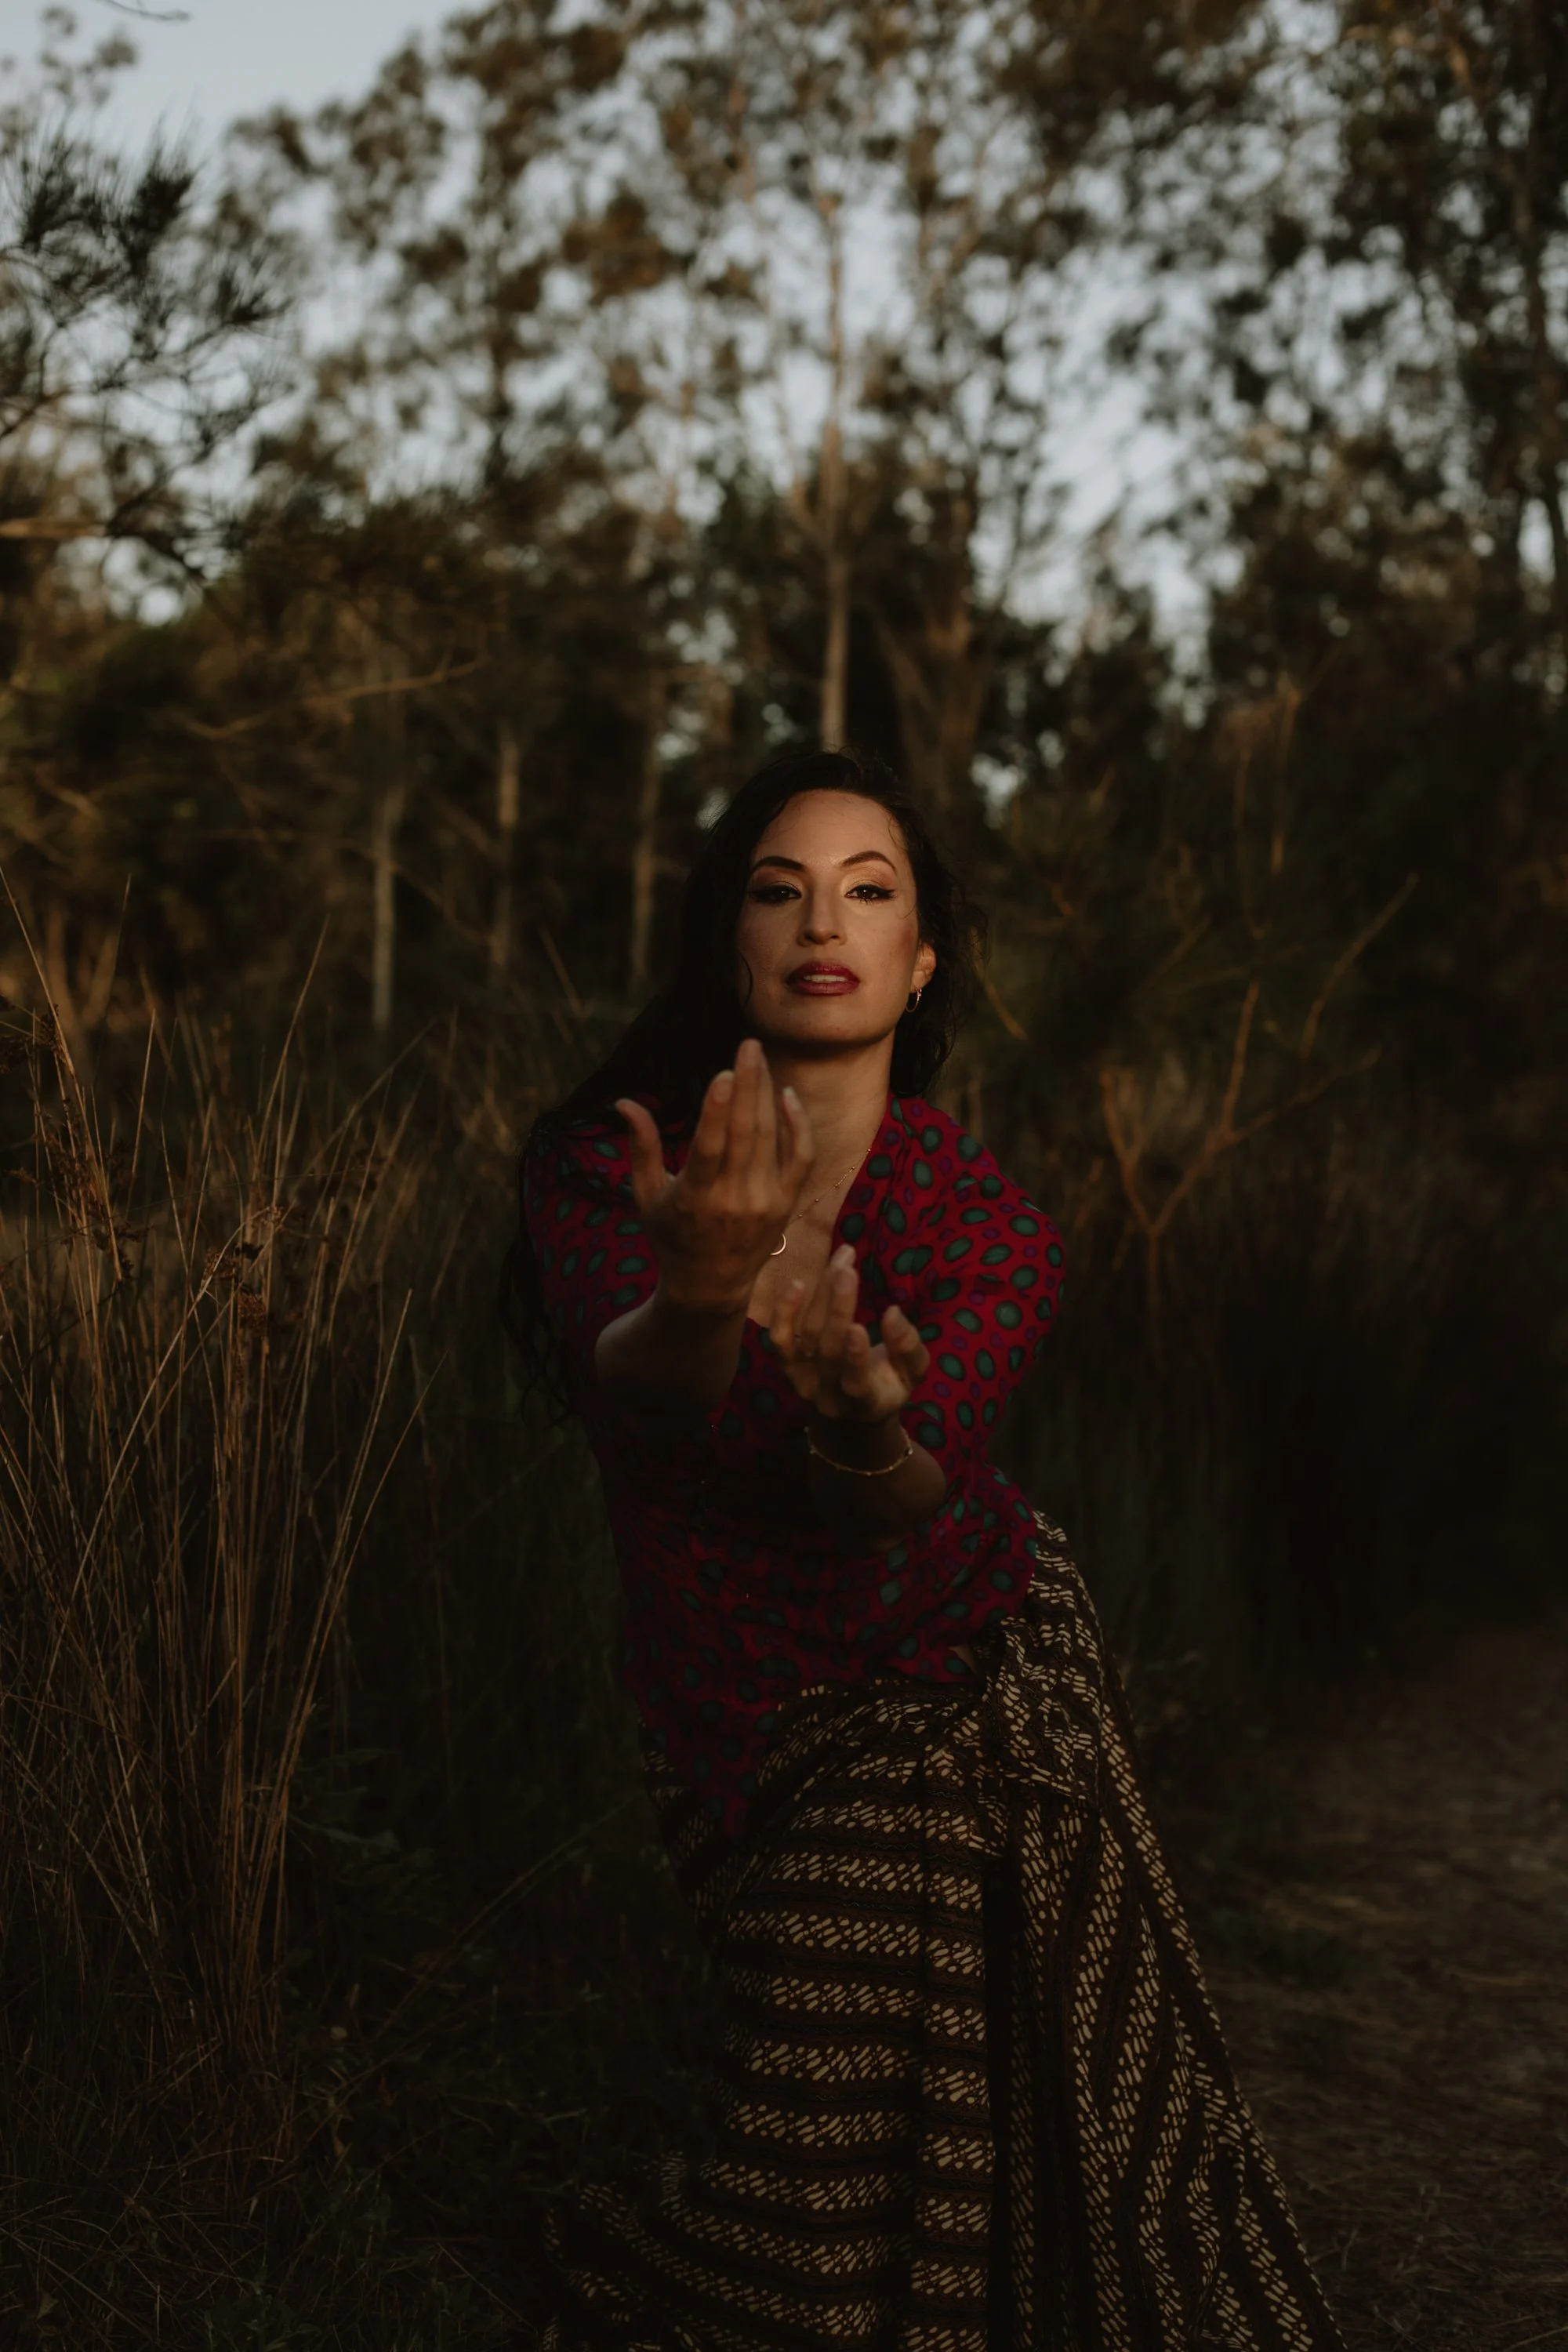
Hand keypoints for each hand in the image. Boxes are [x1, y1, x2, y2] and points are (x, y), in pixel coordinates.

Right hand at [617, 1037, 813, 1315]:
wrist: (709, 1288)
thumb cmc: (670, 1237)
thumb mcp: (646, 1196)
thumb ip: (640, 1147)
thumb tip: (623, 1102)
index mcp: (695, 1198)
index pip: (711, 1148)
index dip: (718, 1110)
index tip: (724, 1073)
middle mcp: (734, 1200)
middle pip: (747, 1133)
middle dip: (749, 1084)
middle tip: (748, 1044)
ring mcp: (765, 1202)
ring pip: (772, 1138)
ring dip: (767, 1094)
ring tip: (759, 1058)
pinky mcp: (786, 1203)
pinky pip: (801, 1157)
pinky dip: (797, 1125)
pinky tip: (786, 1095)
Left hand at [769, 1242, 930, 1423]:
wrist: (849, 1410)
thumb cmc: (888, 1384)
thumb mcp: (911, 1372)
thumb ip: (907, 1346)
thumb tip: (893, 1312)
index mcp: (864, 1401)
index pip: (855, 1383)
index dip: (854, 1357)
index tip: (857, 1327)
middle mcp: (827, 1394)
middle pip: (828, 1349)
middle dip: (837, 1309)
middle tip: (848, 1271)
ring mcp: (803, 1379)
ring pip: (808, 1335)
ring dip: (822, 1294)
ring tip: (841, 1260)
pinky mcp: (786, 1364)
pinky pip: (779, 1339)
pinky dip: (784, 1313)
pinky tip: (797, 1284)